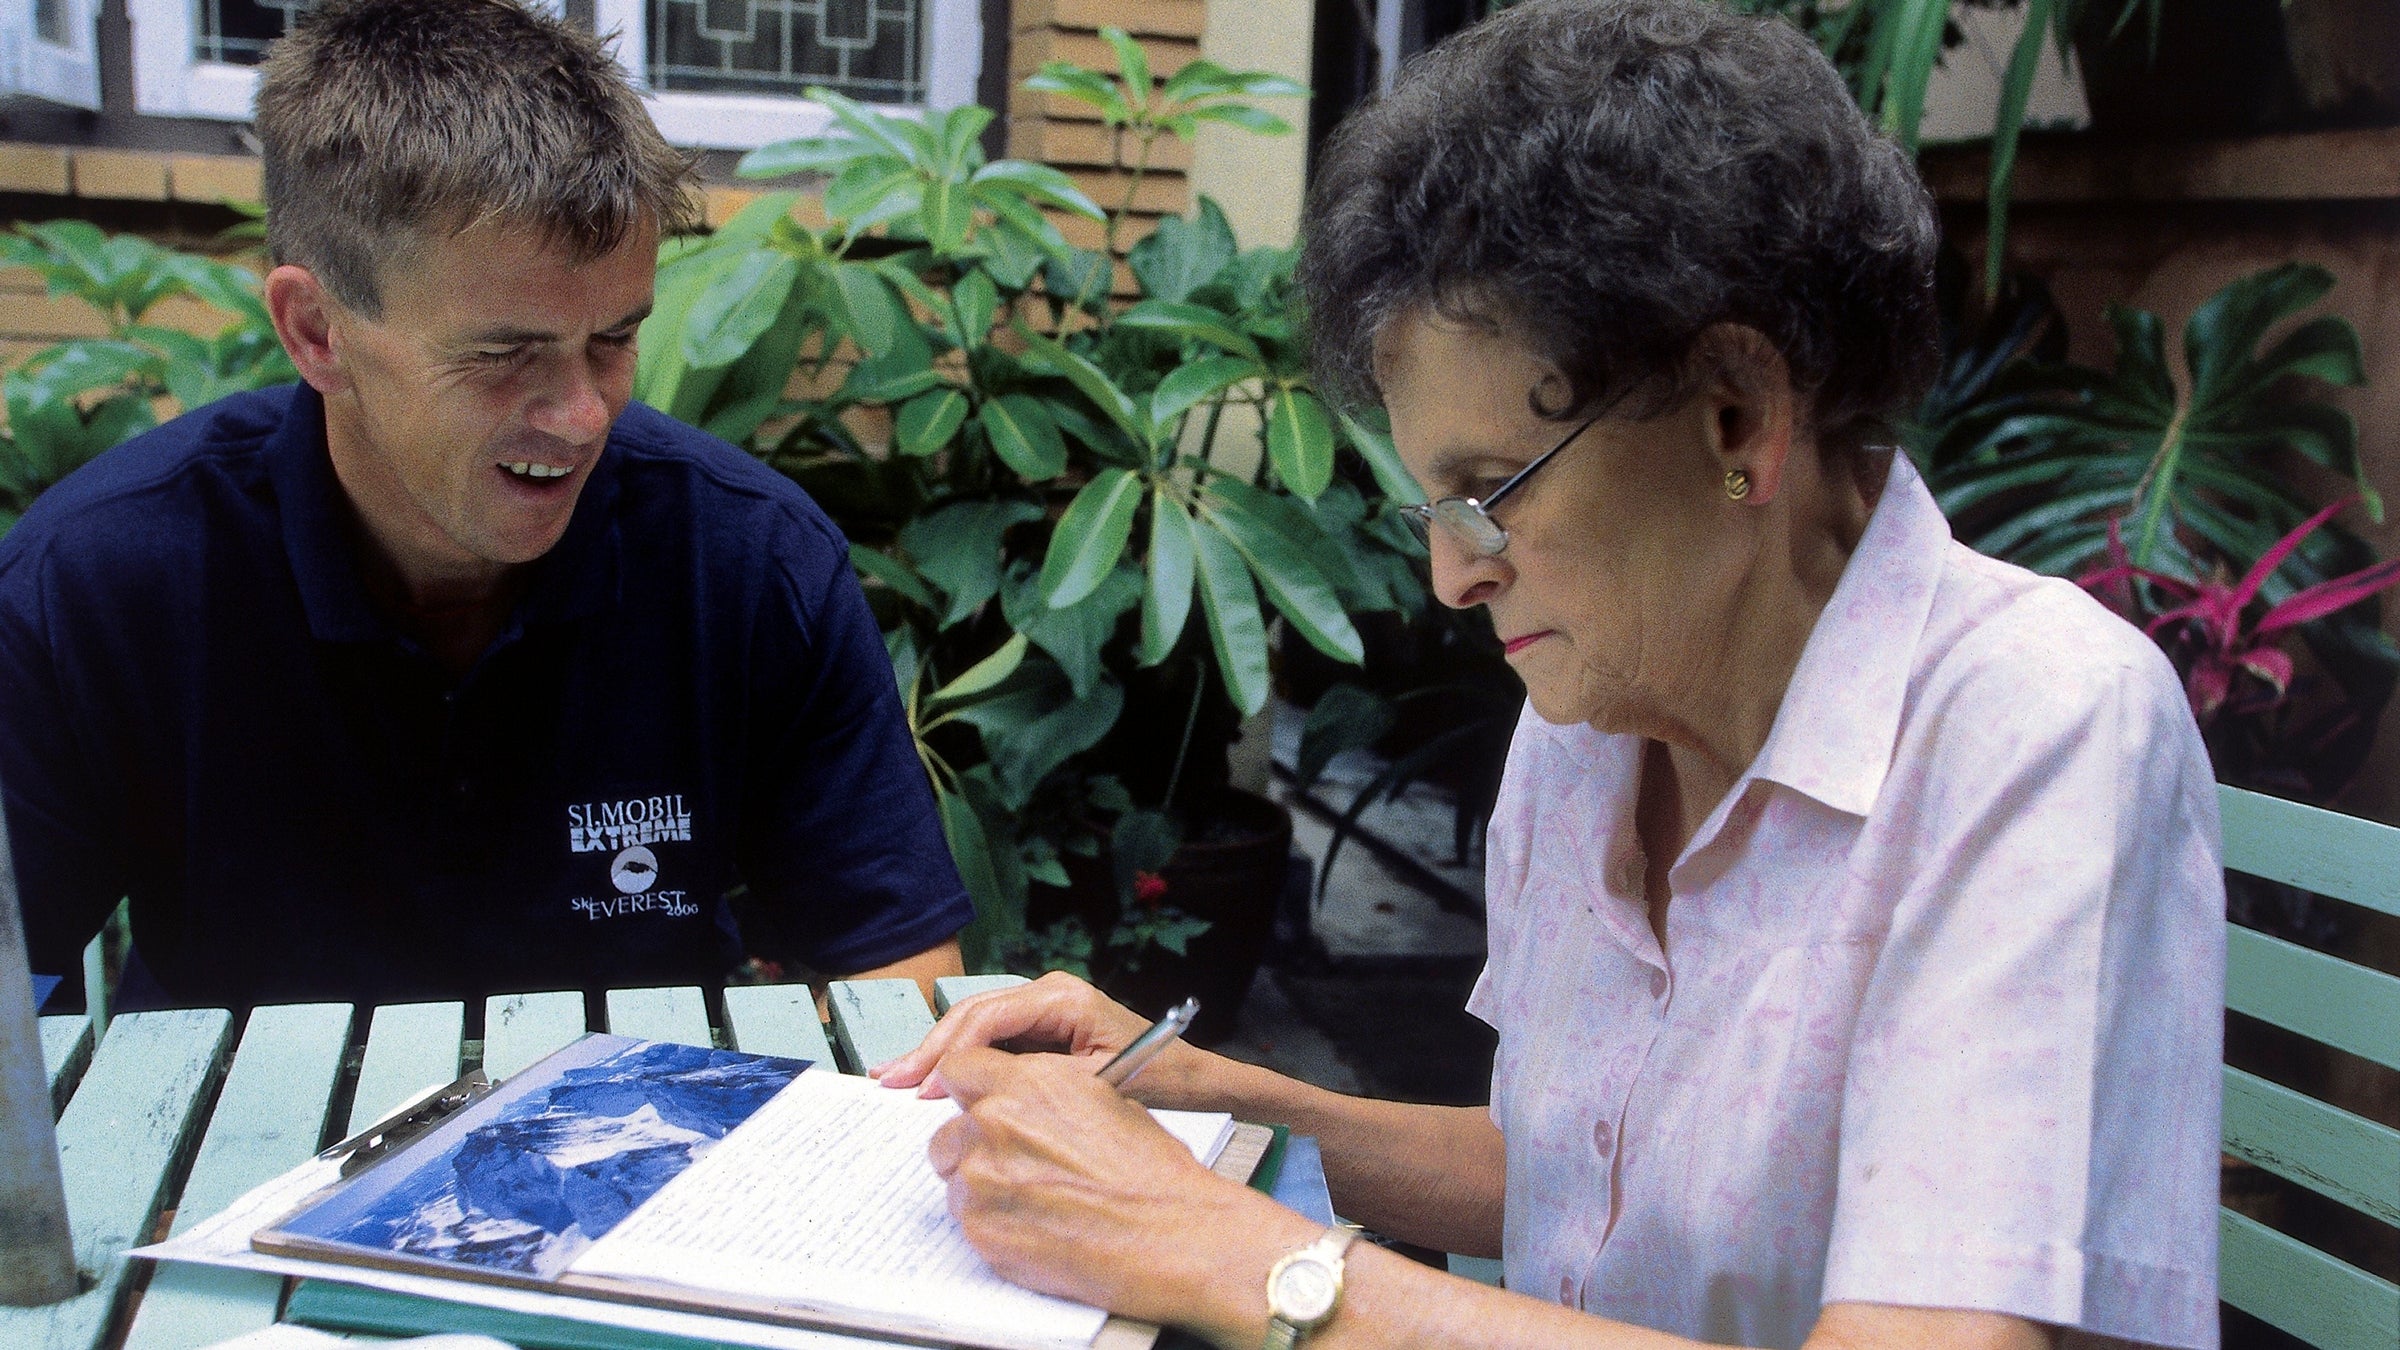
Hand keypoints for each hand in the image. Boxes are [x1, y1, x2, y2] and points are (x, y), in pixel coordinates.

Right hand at [874, 970, 1197, 1101]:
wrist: (1189, 1074)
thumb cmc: (1154, 1078)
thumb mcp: (1096, 1083)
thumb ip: (1035, 1079)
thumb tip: (973, 1081)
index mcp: (1063, 996)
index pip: (991, 1016)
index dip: (954, 1052)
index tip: (926, 1088)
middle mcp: (1048, 989)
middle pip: (974, 1013)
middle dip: (931, 1048)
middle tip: (891, 1080)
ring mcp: (1042, 1002)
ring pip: (975, 1022)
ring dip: (936, 1050)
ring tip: (893, 1076)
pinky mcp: (1039, 1020)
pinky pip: (990, 1034)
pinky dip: (958, 1054)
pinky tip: (926, 1073)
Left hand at [925, 1046, 1315, 1328]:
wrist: (1170, 1235)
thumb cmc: (1151, 1173)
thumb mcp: (1102, 1101)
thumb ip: (1044, 1093)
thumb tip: (1015, 1097)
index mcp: (1027, 1082)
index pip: (959, 1067)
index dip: (968, 1091)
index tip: (974, 1107)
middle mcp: (995, 1122)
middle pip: (947, 1129)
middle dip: (972, 1146)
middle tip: (1012, 1166)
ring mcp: (981, 1177)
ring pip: (954, 1177)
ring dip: (981, 1187)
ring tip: (1034, 1202)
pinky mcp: (980, 1227)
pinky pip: (966, 1220)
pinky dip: (992, 1224)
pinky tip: (1035, 1227)